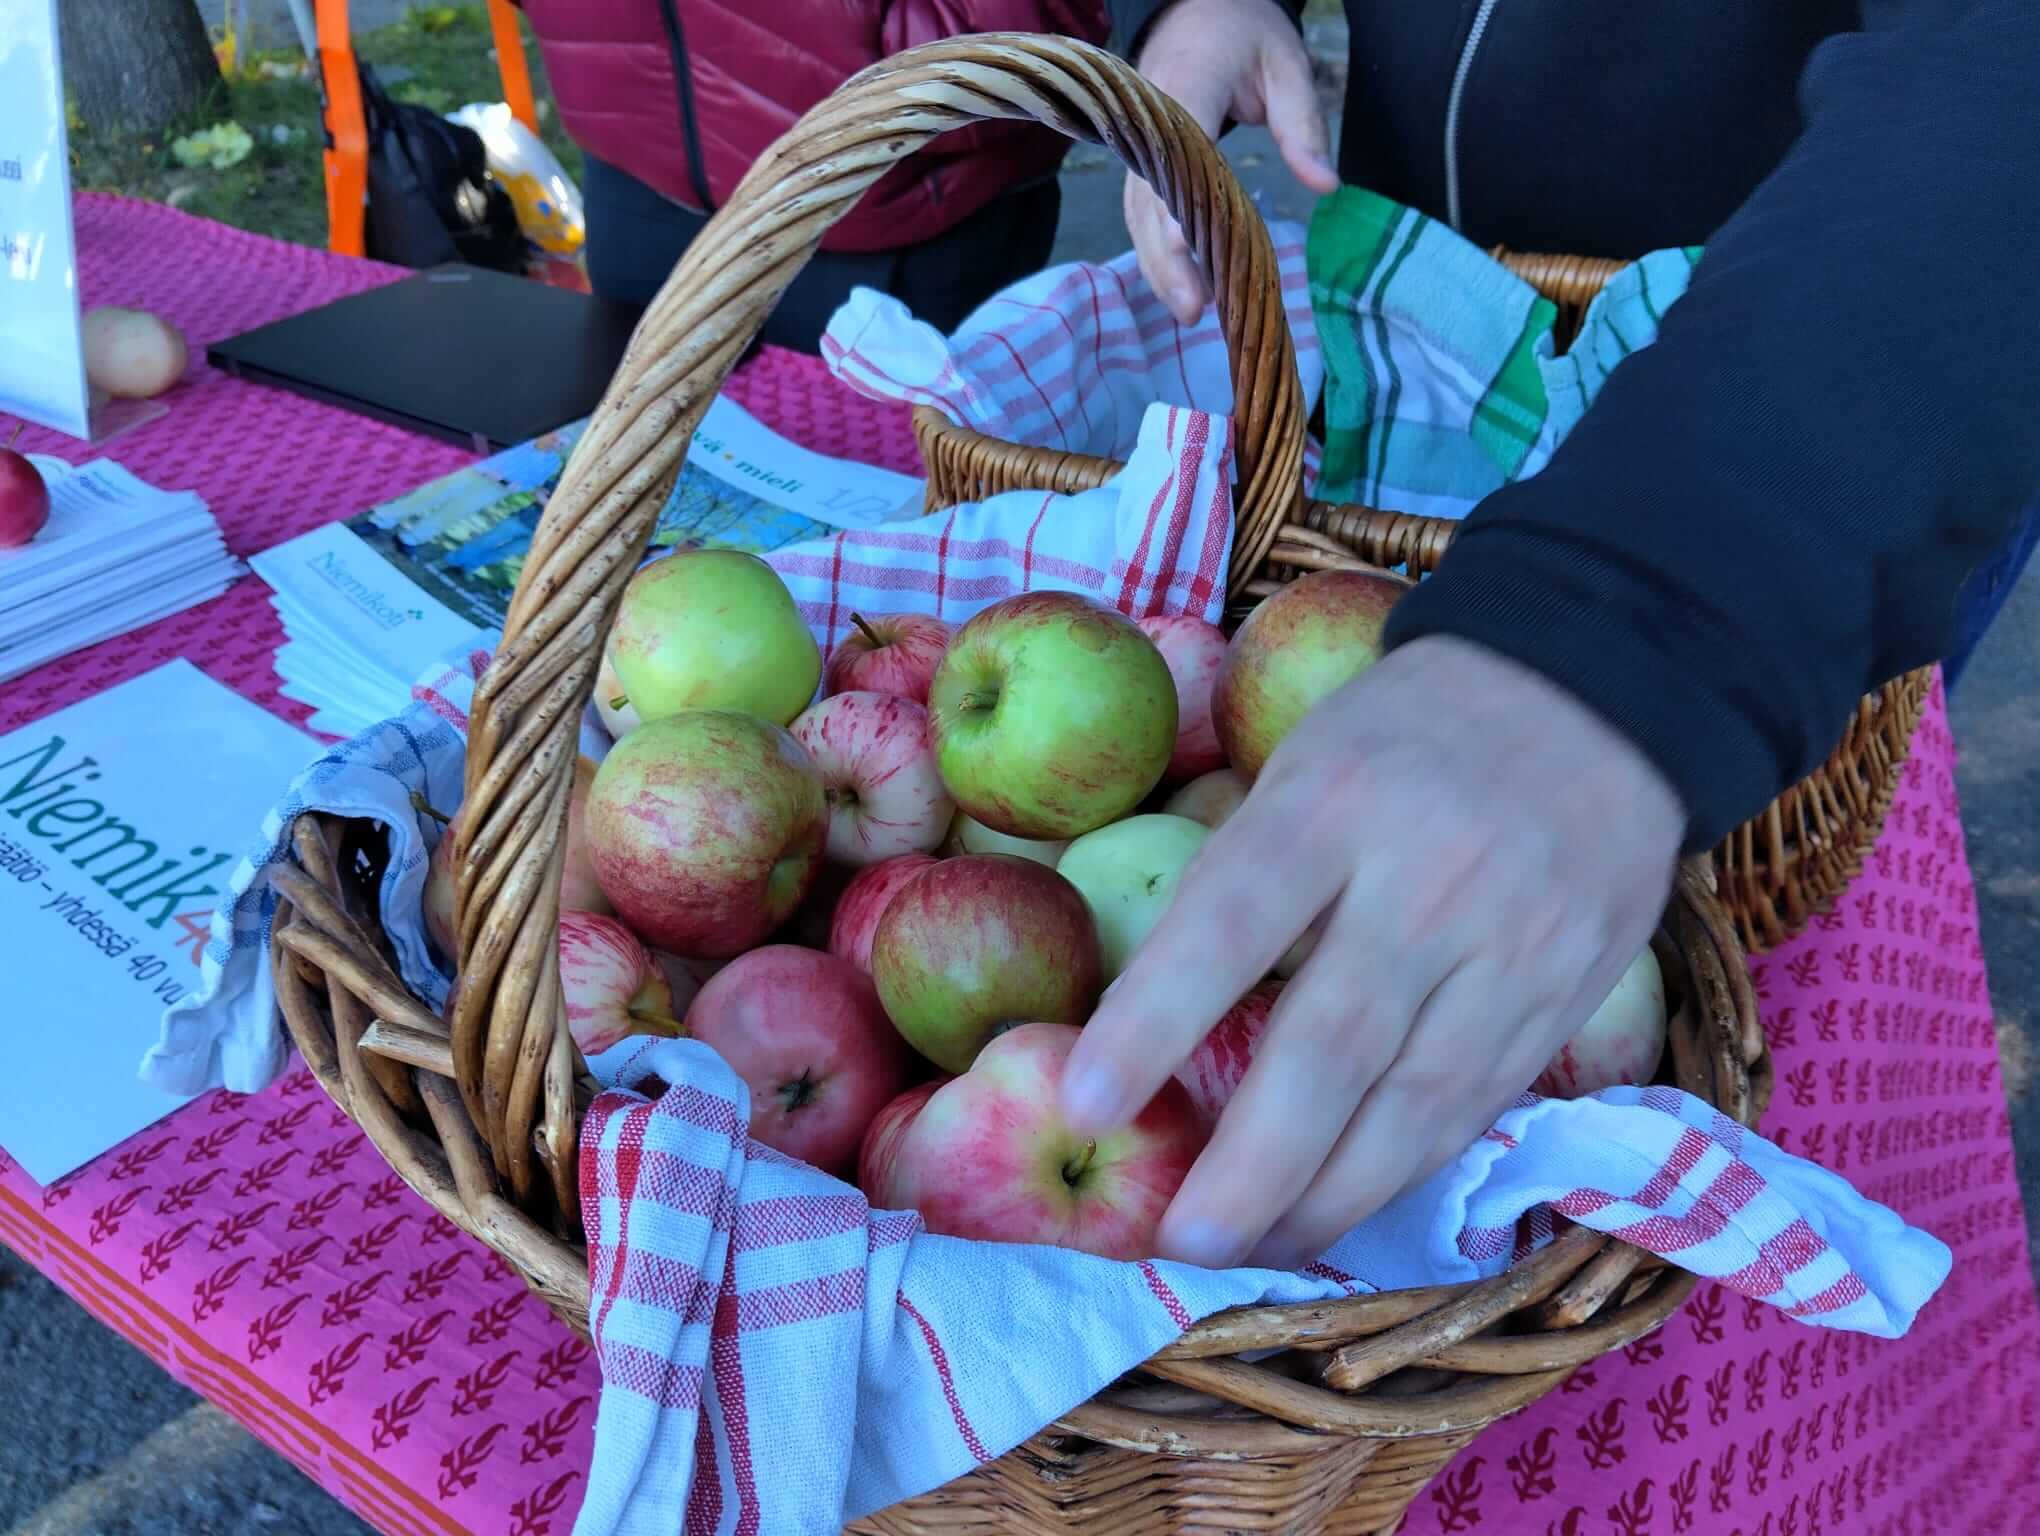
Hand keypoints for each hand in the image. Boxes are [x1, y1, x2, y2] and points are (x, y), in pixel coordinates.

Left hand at [1059, 635, 1685, 1268]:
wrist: (1593, 689)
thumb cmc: (1403, 736)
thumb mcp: (1306, 762)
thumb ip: (1248, 876)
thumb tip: (1148, 1015)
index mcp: (1333, 801)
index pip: (1227, 922)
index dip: (1152, 1022)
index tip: (1082, 1103)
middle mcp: (1426, 877)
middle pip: (1332, 1045)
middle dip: (1251, 1164)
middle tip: (1182, 1244)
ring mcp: (1510, 942)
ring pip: (1416, 1102)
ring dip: (1328, 1196)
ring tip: (1254, 1251)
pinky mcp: (1568, 990)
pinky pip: (1476, 1103)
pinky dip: (1403, 1168)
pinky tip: (1345, 1207)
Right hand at [1126, 0, 1339, 324]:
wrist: (1197, 9)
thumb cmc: (1244, 33)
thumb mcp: (1286, 63)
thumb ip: (1302, 123)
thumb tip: (1325, 186)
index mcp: (1185, 83)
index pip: (1174, 149)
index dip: (1173, 201)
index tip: (1183, 244)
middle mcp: (1150, 121)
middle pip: (1147, 198)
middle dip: (1166, 257)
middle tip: (1193, 307)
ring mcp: (1141, 146)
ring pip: (1138, 213)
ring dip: (1161, 265)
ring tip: (1191, 311)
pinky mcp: (1143, 165)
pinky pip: (1143, 213)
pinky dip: (1159, 251)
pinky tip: (1184, 287)